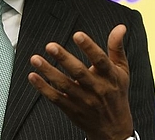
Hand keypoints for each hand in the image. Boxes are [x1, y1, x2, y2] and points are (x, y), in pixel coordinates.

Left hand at [28, 24, 132, 139]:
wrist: (114, 128)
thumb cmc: (116, 93)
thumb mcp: (121, 70)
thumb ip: (117, 48)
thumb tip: (120, 27)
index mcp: (110, 76)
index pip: (100, 60)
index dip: (89, 47)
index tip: (77, 35)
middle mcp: (96, 88)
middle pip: (79, 72)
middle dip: (64, 58)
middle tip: (50, 46)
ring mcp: (83, 100)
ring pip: (64, 85)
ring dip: (48, 71)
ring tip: (36, 59)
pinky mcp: (72, 108)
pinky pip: (55, 98)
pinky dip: (43, 88)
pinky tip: (33, 76)